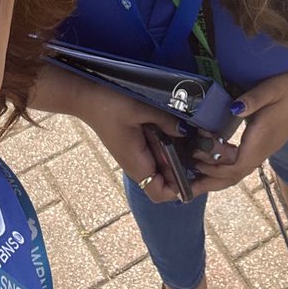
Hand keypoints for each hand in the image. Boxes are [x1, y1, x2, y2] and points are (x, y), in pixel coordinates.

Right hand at [75, 82, 187, 202]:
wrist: (85, 95)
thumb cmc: (109, 103)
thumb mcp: (140, 109)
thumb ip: (165, 121)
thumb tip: (188, 132)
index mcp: (136, 162)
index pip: (161, 192)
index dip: (181, 187)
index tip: (198, 169)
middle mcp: (136, 164)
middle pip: (165, 182)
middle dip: (185, 172)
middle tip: (202, 152)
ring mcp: (134, 156)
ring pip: (162, 169)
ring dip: (177, 159)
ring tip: (195, 141)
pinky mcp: (134, 146)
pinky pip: (155, 156)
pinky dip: (168, 149)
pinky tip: (178, 131)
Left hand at [190, 66, 287, 195]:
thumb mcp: (272, 89)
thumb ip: (252, 100)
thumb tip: (233, 108)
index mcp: (262, 139)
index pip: (235, 166)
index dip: (215, 168)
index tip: (195, 159)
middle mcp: (263, 149)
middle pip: (235, 176)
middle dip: (211, 182)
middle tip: (188, 186)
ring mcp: (265, 148)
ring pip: (239, 172)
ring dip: (217, 177)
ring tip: (195, 177)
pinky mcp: (266, 143)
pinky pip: (243, 163)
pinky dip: (226, 167)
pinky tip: (214, 159)